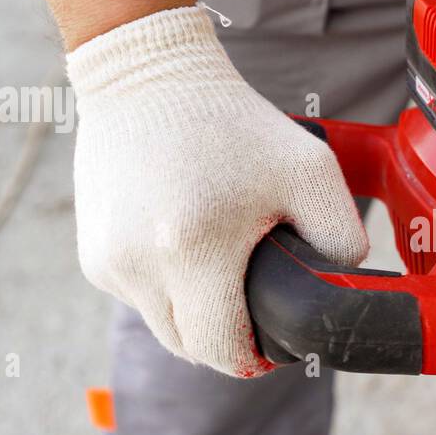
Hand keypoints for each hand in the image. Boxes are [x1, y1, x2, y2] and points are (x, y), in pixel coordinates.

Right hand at [66, 7, 368, 376]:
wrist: (146, 78)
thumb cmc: (233, 123)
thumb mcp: (310, 171)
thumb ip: (341, 237)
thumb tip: (343, 286)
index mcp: (192, 249)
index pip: (224, 351)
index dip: (258, 356)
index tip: (275, 339)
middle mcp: (139, 265)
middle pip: (192, 350)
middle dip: (228, 339)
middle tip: (255, 306)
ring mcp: (109, 264)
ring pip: (164, 328)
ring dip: (196, 315)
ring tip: (221, 267)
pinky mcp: (92, 258)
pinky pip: (141, 300)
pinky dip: (167, 288)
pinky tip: (184, 245)